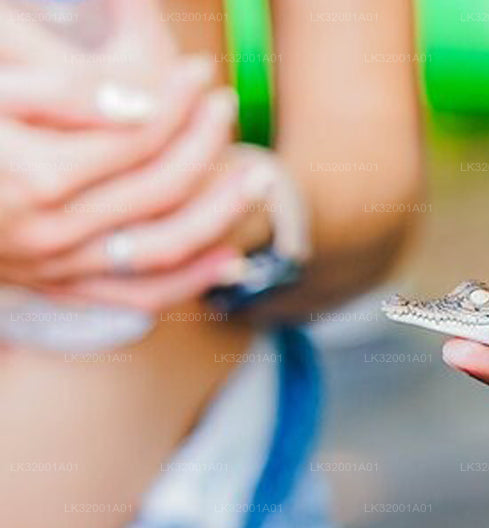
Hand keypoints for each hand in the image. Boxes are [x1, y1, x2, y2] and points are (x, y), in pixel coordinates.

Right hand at [0, 1, 272, 309]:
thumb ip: (63, 94)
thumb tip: (141, 107)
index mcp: (35, 174)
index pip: (140, 138)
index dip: (181, 103)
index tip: (202, 74)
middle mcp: (49, 230)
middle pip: (161, 189)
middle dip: (207, 145)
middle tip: (228, 108)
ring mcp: (51, 264)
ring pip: (160, 248)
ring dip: (220, 215)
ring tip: (258, 180)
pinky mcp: (51, 286)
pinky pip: (132, 296)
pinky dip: (187, 281)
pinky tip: (229, 260)